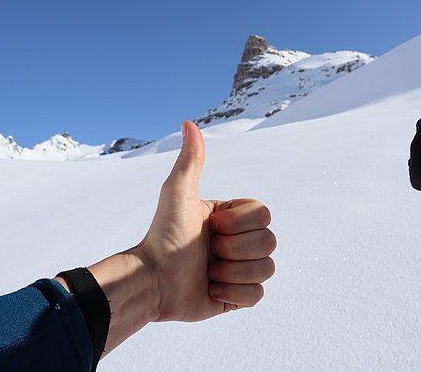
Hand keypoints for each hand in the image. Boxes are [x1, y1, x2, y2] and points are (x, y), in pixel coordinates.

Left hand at [140, 121, 275, 320]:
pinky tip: (211, 289)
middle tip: (208, 251)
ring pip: (266, 268)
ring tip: (207, 271)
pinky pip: (258, 295)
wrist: (151, 281)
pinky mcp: (236, 296)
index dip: (239, 223)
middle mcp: (238, 241)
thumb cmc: (162, 235)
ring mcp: (239, 269)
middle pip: (269, 241)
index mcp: (231, 216)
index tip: (212, 226)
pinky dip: (234, 294)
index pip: (264, 214)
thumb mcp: (177, 194)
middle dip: (234, 249)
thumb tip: (189, 123)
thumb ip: (190, 161)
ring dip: (233, 271)